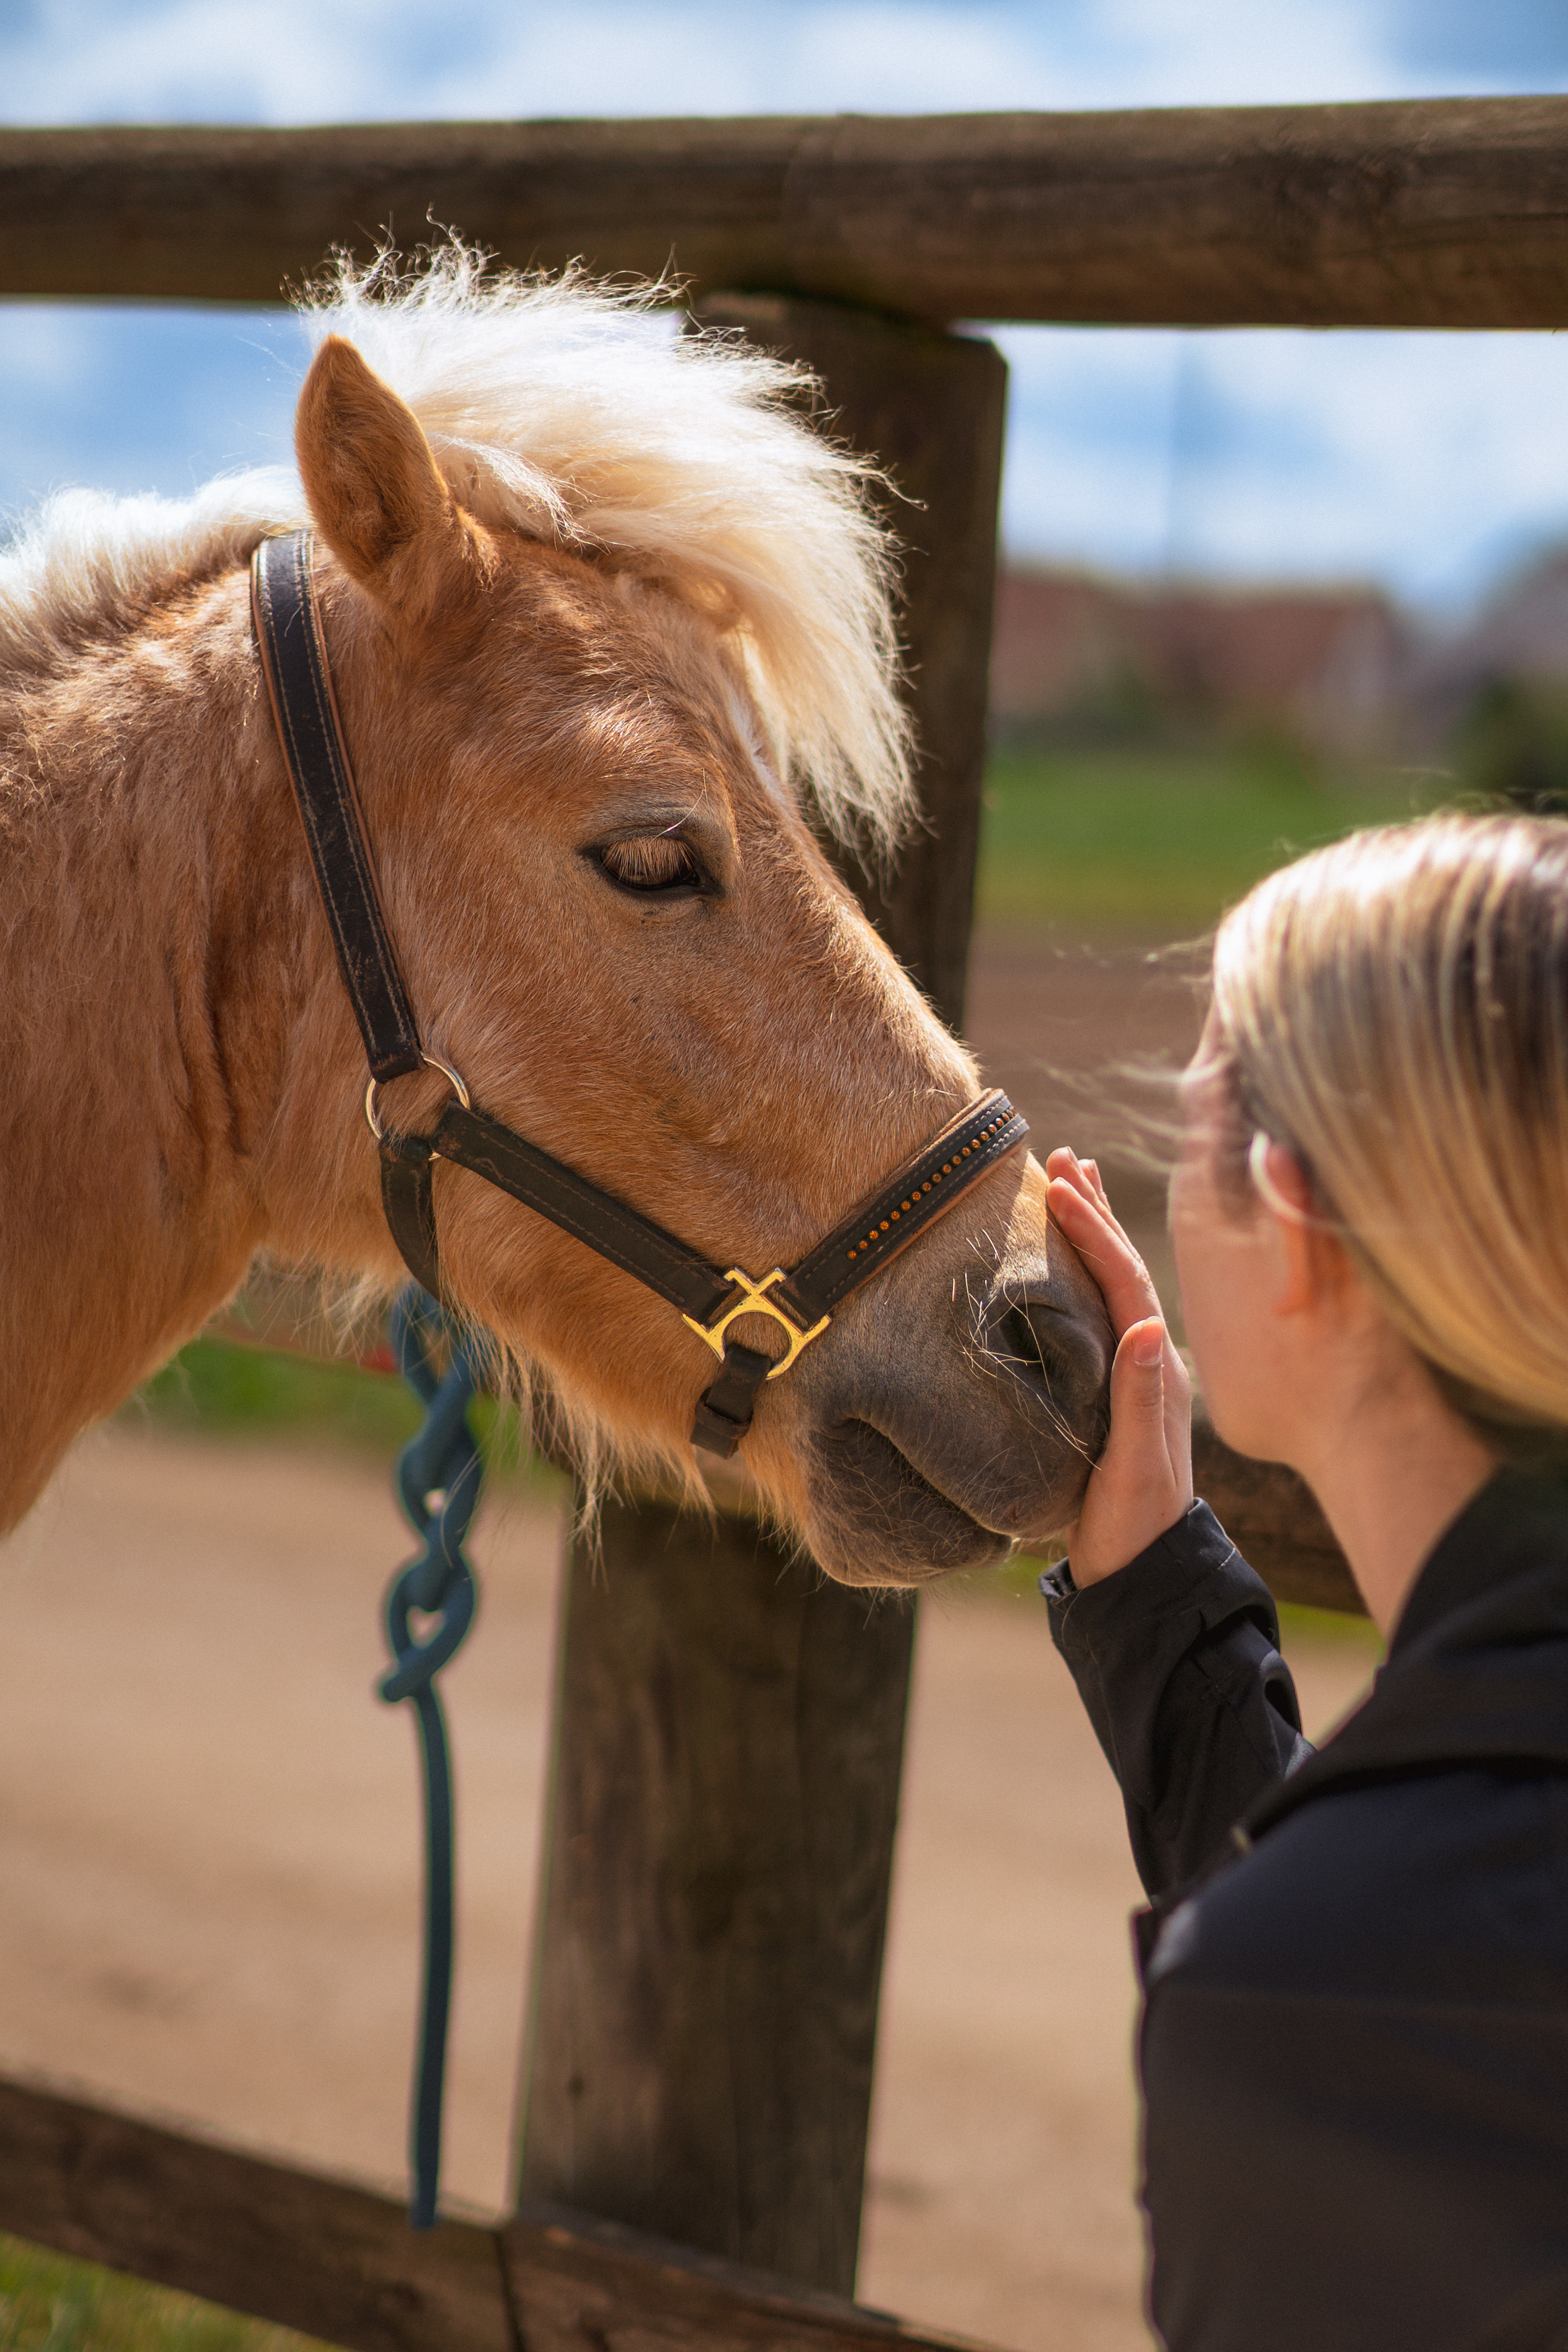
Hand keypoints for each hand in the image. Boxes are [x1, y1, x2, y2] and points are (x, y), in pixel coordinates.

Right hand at [1045, 1148, 1193, 1584]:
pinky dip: (1084, 1272)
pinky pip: (1100, 1310)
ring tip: (1067, 1183)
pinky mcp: (1114, 1386)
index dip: (1094, 1231)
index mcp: (1154, 1369)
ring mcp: (1132, 1371)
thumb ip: (1140, 1400)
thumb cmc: (1134, 1525)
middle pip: (1122, 1267)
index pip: (1124, 1281)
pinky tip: (1064, 1262)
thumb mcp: (1134, 1468)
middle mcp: (1148, 1360)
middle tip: (1060, 1158)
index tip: (1060, 1186)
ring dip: (1092, 1232)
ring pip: (1112, 1283)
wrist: (1142, 1572)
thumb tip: (1151, 1326)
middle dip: (1094, 1211)